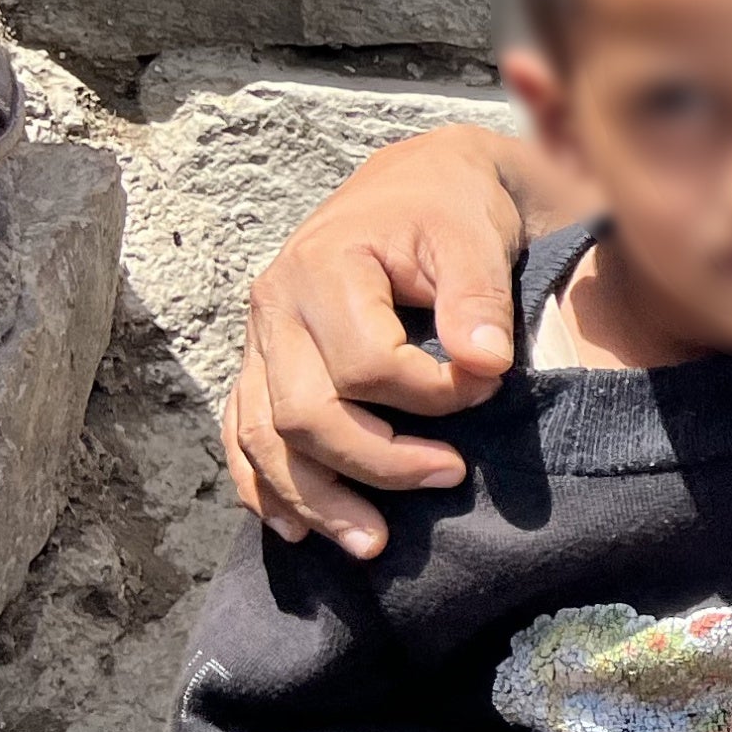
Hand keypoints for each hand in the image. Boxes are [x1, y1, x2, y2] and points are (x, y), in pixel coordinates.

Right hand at [223, 125, 530, 559]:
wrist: (411, 186)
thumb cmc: (448, 210)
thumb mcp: (474, 235)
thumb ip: (479, 296)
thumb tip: (485, 364)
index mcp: (323, 269)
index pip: (365, 364)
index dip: (432, 394)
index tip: (491, 388)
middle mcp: (274, 309)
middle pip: (304, 413)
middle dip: (376, 461)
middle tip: (450, 476)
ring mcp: (259, 342)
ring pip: (264, 439)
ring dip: (314, 499)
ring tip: (373, 544)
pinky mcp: (259, 366)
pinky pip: (241, 437)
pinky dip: (264, 487)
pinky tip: (296, 530)